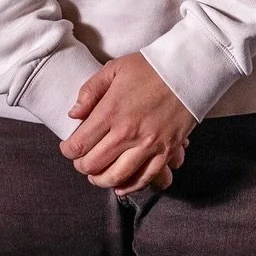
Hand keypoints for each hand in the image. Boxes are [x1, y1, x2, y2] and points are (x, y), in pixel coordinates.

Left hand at [60, 54, 195, 193]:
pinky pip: (144, 179)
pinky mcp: (165, 152)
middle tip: (81, 160)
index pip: (79, 144)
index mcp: (111, 111)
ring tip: (96, 175)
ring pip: (116, 177)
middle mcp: (127, 133)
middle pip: (93, 164)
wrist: (187, 71)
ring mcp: (148, 145)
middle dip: (82, 166)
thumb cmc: (149, 68)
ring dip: (101, 180)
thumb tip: (73, 114)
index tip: (68, 148)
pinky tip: (120, 186)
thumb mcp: (114, 69)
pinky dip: (129, 187)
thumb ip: (90, 91)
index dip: (68, 151)